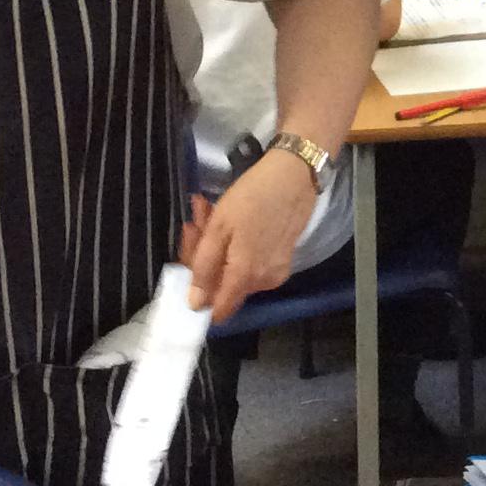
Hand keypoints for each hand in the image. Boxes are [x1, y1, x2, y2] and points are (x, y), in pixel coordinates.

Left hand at [180, 150, 316, 320]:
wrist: (295, 174)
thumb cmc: (253, 196)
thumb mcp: (219, 226)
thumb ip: (204, 267)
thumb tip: (195, 304)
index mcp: (244, 276)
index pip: (217, 311)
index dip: (198, 293)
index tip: (190, 262)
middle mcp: (263, 283)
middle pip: (223, 286)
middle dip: (203, 257)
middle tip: (195, 222)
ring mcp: (275, 272)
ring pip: (234, 271)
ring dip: (217, 247)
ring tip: (208, 212)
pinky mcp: (283, 260)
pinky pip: (251, 263)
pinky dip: (236, 247)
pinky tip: (229, 220)